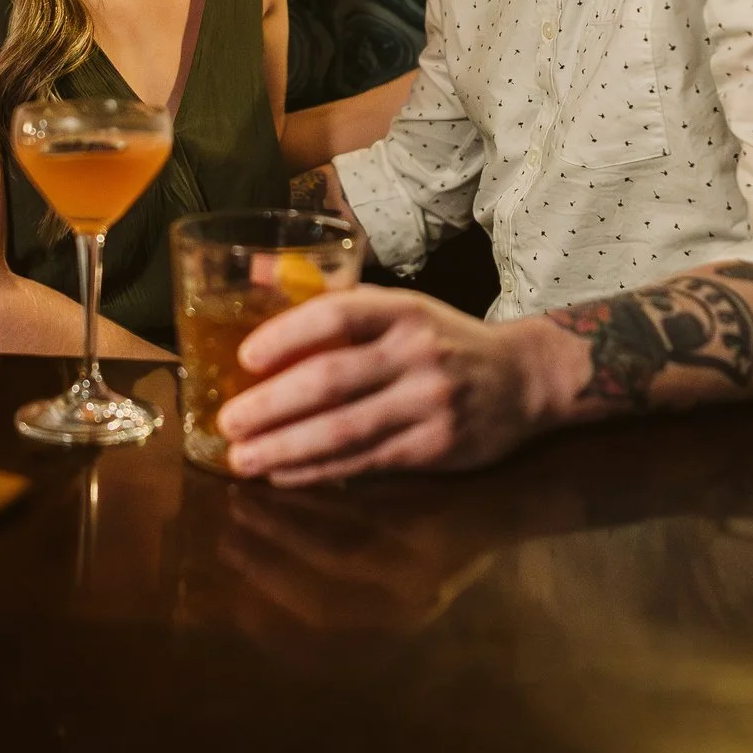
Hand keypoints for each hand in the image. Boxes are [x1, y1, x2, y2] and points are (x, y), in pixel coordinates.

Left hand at [215, 287, 561, 485]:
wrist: (525, 380)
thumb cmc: (445, 341)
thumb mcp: (403, 309)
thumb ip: (341, 305)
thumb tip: (260, 278)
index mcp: (404, 311)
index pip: (338, 313)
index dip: (287, 335)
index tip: (245, 359)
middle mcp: (417, 354)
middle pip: (331, 380)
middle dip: (271, 405)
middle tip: (227, 421)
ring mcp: (429, 404)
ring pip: (343, 430)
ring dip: (284, 448)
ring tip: (241, 458)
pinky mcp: (434, 448)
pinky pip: (364, 462)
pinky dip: (318, 471)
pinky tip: (283, 474)